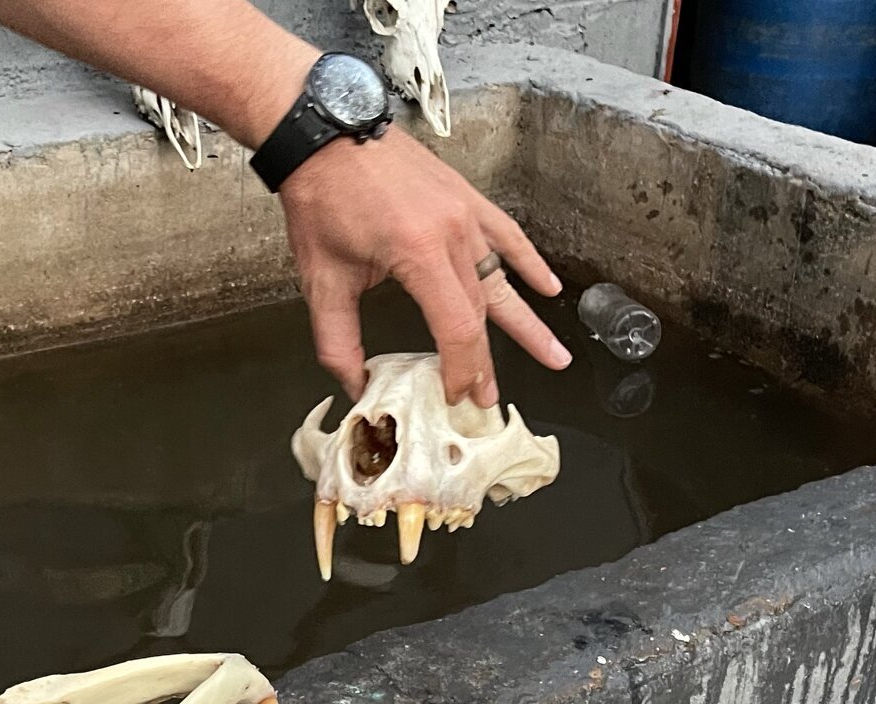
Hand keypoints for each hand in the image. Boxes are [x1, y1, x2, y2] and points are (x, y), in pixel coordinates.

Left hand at [279, 127, 571, 406]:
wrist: (324, 131)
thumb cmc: (321, 199)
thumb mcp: (321, 279)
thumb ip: (337, 340)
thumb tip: (355, 383)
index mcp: (418, 253)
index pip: (456, 328)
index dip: (459, 369)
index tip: (454, 396)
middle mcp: (452, 233)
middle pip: (479, 312)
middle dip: (484, 362)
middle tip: (489, 400)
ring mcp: (463, 213)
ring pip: (499, 280)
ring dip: (525, 324)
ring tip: (554, 354)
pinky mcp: (464, 197)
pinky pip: (506, 235)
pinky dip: (527, 263)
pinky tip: (546, 288)